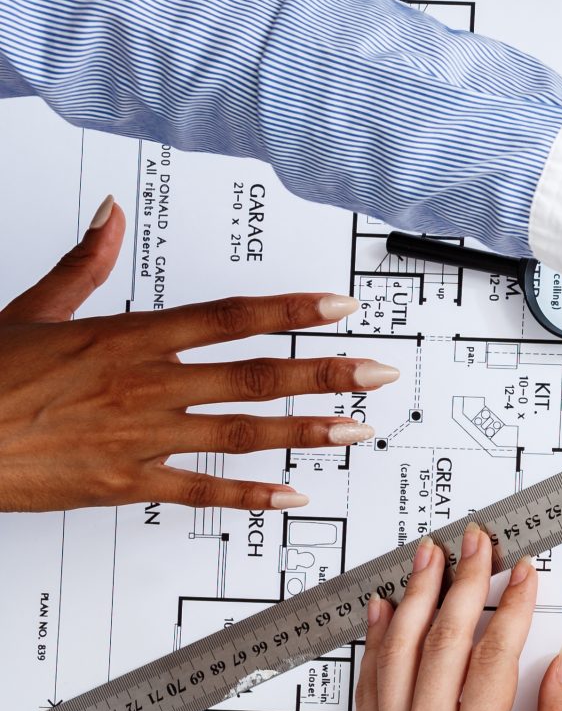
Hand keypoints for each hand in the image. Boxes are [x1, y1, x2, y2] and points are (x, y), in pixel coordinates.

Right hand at [0, 198, 392, 513]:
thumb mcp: (33, 310)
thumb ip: (84, 264)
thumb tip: (110, 214)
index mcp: (126, 338)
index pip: (227, 317)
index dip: (290, 311)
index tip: (339, 307)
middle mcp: (142, 385)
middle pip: (252, 375)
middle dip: (324, 373)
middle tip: (378, 372)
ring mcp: (137, 437)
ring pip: (239, 432)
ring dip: (305, 430)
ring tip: (356, 428)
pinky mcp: (122, 483)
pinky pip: (199, 491)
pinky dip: (249, 496)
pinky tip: (292, 495)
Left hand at [356, 528, 561, 710]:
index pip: (495, 656)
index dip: (513, 606)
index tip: (525, 573)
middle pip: (443, 641)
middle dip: (463, 583)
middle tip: (477, 542)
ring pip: (398, 654)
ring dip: (414, 598)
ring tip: (427, 557)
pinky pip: (369, 687)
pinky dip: (376, 644)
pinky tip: (383, 615)